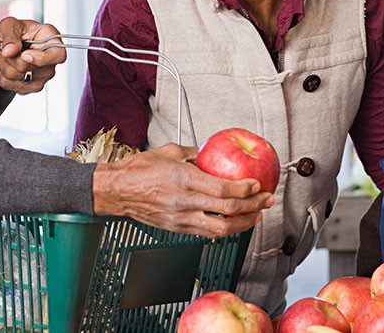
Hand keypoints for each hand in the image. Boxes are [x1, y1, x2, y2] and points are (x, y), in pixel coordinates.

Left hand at [0, 17, 66, 94]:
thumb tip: (9, 52)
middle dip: (10, 59)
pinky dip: (0, 75)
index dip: (43, 59)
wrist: (5, 42)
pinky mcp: (29, 86)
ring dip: (3, 68)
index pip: (58, 55)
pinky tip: (2, 64)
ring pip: (20, 81)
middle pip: (33, 69)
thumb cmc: (14, 30)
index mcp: (52, 41)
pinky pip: (11, 86)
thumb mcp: (9, 25)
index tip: (24, 55)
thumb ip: (10, 36)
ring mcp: (42, 76)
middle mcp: (50, 61)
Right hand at [91, 143, 273, 237]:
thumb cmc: (138, 170)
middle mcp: (184, 201)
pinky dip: (225, 229)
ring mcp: (181, 218)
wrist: (116, 191)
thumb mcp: (169, 151)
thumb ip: (193, 153)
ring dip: (243, 223)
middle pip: (228, 210)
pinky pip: (207, 233)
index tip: (258, 185)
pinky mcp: (177, 228)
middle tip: (266, 200)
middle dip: (253, 206)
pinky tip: (234, 223)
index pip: (223, 189)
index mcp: (184, 179)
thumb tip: (211, 152)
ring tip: (256, 215)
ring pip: (220, 228)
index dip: (245, 189)